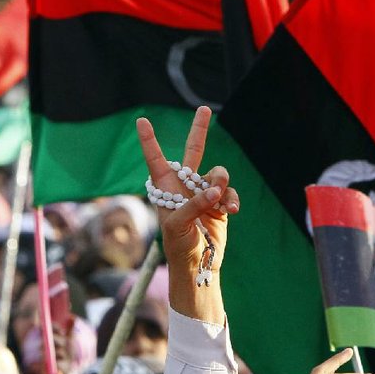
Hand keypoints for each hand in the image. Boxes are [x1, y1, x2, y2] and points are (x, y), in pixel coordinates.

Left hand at [136, 106, 239, 324]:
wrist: (200, 264)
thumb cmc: (178, 245)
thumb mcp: (177, 225)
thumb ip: (195, 204)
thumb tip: (215, 190)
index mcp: (165, 188)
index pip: (157, 160)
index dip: (150, 141)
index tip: (142, 121)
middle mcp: (185, 186)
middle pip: (194, 152)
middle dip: (200, 130)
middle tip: (205, 109)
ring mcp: (204, 194)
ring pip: (218, 174)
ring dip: (222, 184)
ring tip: (221, 201)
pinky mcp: (220, 204)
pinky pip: (231, 193)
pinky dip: (232, 200)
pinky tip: (231, 211)